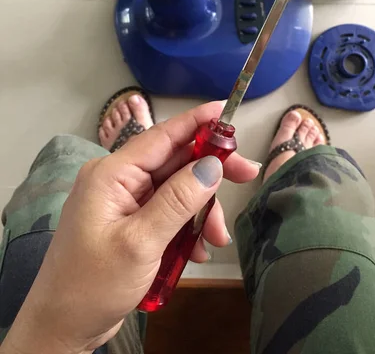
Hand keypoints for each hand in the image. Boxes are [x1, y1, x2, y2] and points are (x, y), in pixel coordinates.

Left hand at [2, 101, 259, 353]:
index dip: (197, 121)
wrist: (62, 328)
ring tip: (215, 240)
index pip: (162, 136)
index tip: (228, 110)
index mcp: (112, 174)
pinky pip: (169, 213)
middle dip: (210, 175)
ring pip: (177, 190)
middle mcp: (119, 180)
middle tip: (248, 177)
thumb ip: (179, 200)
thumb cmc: (93, 284)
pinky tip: (196, 251)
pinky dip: (187, 227)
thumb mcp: (141, 242)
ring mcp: (125, 202)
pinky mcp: (132, 223)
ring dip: (201, 211)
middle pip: (175, 163)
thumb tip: (213, 164)